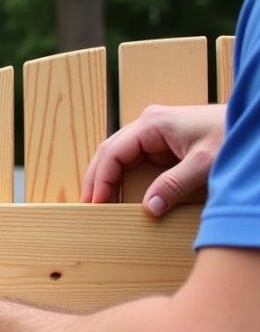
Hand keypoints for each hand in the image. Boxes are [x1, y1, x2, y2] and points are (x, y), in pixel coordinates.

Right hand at [81, 104, 225, 214]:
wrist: (254, 124)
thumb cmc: (232, 135)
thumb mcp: (205, 163)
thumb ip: (175, 184)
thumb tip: (150, 208)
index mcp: (152, 124)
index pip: (112, 152)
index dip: (100, 179)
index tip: (96, 203)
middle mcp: (148, 125)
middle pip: (109, 152)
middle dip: (96, 179)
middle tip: (88, 206)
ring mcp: (155, 133)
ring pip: (118, 156)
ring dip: (107, 178)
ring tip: (98, 201)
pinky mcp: (163, 143)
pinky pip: (134, 161)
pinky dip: (122, 177)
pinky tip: (118, 192)